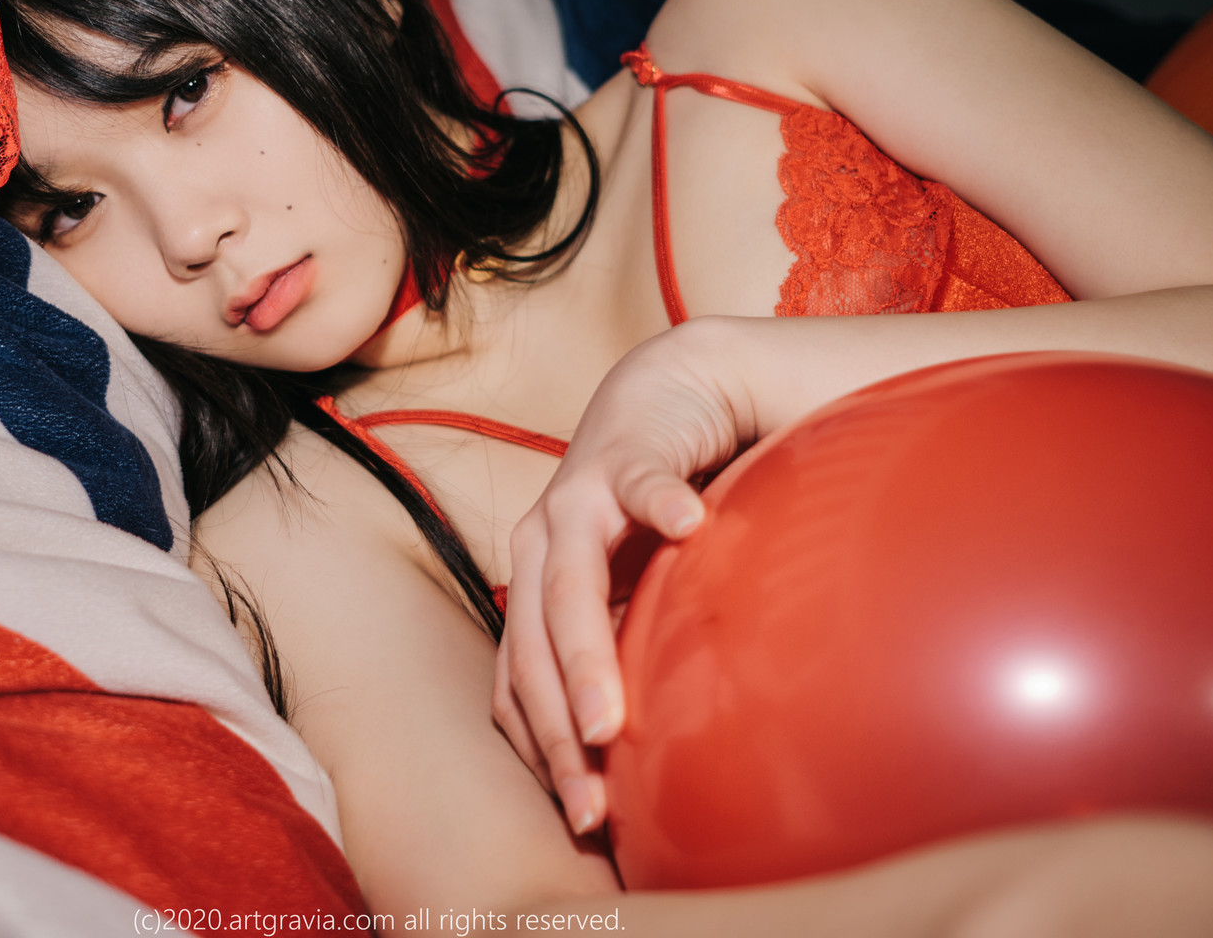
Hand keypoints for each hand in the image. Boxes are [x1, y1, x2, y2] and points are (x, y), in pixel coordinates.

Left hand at [493, 318, 753, 834]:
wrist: (670, 391)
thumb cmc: (652, 505)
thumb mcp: (639, 589)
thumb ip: (632, 649)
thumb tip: (649, 754)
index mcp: (534, 587)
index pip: (524, 684)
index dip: (546, 754)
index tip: (585, 822)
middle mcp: (540, 546)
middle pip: (534, 649)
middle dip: (558, 732)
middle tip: (590, 803)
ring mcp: (579, 497)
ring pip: (570, 584)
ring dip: (585, 654)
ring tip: (609, 718)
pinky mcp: (628, 450)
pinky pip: (642, 481)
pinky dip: (659, 502)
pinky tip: (688, 526)